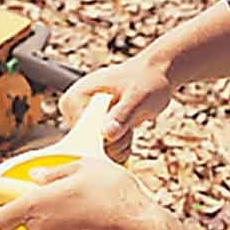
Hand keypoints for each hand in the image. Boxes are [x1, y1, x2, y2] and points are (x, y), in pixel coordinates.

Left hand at [0, 156, 160, 229]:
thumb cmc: (114, 197)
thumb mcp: (86, 168)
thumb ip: (56, 172)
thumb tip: (38, 176)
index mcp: (36, 206)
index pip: (1, 218)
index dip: (4, 210)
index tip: (8, 203)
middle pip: (30, 222)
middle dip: (45, 210)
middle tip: (69, 196)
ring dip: (63, 223)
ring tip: (90, 208)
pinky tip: (98, 224)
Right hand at [58, 55, 173, 162]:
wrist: (156, 77)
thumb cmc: (146, 80)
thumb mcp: (137, 97)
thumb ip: (121, 115)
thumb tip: (107, 134)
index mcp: (74, 99)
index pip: (81, 135)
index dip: (103, 138)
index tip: (120, 126)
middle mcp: (75, 112)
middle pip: (89, 147)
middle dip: (114, 143)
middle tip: (128, 124)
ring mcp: (85, 123)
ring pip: (98, 153)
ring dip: (119, 145)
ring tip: (129, 125)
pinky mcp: (95, 131)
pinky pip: (105, 153)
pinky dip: (120, 148)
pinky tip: (127, 131)